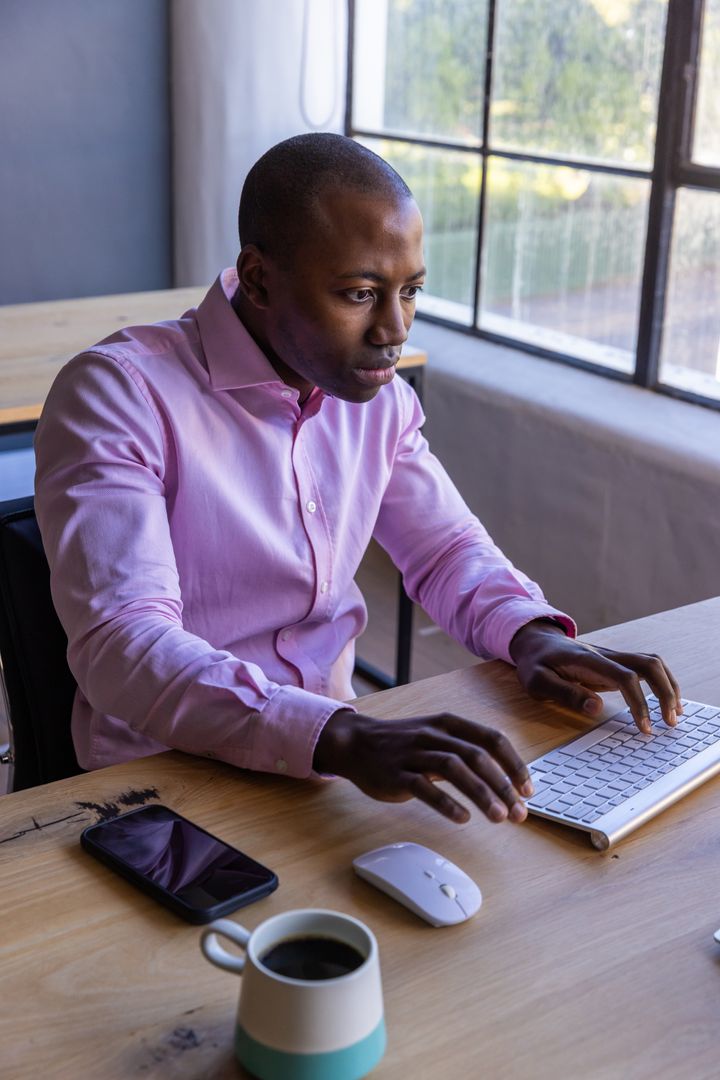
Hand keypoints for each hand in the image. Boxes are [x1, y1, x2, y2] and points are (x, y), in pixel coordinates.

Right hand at [313, 709, 532, 824]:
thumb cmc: (402, 743)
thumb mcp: (435, 736)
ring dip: (480, 793)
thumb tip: (504, 777)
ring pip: (454, 769)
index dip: (513, 764)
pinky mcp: (396, 774)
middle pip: (476, 756)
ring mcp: (414, 753)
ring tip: (499, 817)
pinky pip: (424, 787)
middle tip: (519, 812)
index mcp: (449, 723)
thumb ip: (465, 750)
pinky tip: (462, 818)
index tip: (528, 789)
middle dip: (503, 785)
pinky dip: (446, 803)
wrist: (355, 743)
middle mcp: (434, 734)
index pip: (491, 739)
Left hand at [509, 619, 681, 733]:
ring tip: (675, 715)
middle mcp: (606, 655)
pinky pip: (646, 669)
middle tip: (670, 722)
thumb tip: (595, 708)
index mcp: (588, 660)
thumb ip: (565, 694)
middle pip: (649, 665)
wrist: (536, 641)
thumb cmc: (535, 663)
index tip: (644, 727)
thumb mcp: (537, 681)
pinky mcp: (616, 664)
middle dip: (665, 693)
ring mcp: (613, 658)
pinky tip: (666, 702)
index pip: (624, 677)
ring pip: (652, 664)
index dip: (639, 702)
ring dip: (669, 686)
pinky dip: (662, 683)